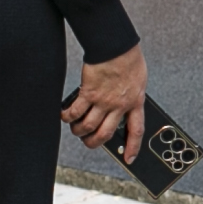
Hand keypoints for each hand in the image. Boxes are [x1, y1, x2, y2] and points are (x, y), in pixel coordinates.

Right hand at [64, 43, 148, 163]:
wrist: (116, 45)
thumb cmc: (128, 58)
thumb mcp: (138, 81)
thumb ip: (131, 96)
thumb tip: (124, 108)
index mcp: (135, 102)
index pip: (136, 131)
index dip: (133, 147)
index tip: (129, 158)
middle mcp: (119, 105)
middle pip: (105, 134)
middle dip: (94, 142)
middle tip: (88, 142)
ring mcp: (103, 101)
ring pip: (88, 126)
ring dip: (78, 131)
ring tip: (74, 129)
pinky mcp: (89, 93)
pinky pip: (75, 111)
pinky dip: (67, 116)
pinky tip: (64, 115)